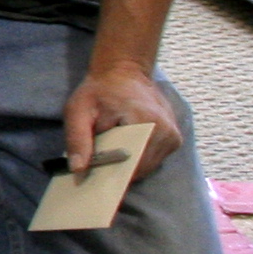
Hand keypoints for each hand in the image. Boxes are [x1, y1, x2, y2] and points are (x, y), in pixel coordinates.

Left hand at [63, 67, 183, 183]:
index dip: (111, 176)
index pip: (131, 166)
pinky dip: (138, 158)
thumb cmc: (98, 91)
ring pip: (147, 168)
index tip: (94, 181)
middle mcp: (166, 131)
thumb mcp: (78, 111)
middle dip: (118, 170)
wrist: (123, 72)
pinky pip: (153, 160)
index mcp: (146, 122)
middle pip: (140, 169)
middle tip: (98, 164)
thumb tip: (79, 170)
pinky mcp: (174, 139)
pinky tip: (125, 146)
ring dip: (128, 165)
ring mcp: (174, 136)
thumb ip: (78, 140)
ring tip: (111, 151)